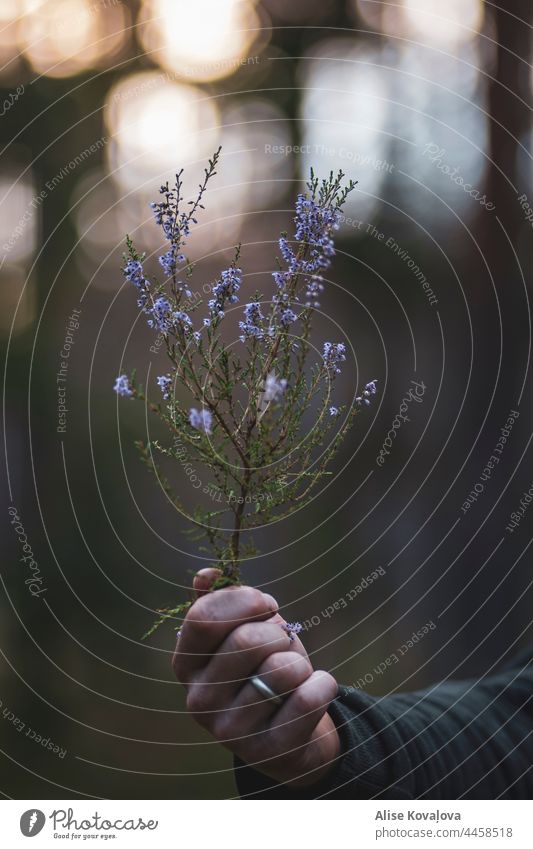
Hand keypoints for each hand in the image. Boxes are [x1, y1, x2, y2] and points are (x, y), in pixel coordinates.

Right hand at [172, 569, 340, 786]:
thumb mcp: (240, 631)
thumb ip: (221, 601)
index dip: (244, 600)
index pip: (204, 617)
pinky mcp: (269, 752)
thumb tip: (206, 575)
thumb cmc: (262, 669)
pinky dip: (323, 684)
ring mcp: (231, 732)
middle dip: (277, 632)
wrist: (289, 737)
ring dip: (300, 662)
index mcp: (186, 664)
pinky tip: (312, 691)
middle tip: (282, 644)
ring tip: (293, 674)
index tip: (266, 605)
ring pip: (282, 670)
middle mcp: (199, 701)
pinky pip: (310, 697)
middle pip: (246, 640)